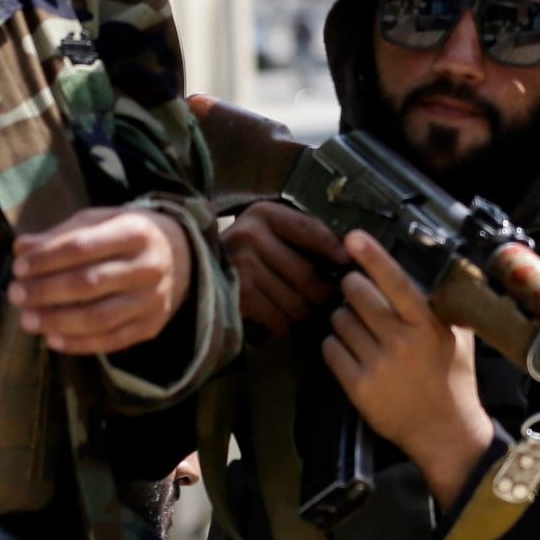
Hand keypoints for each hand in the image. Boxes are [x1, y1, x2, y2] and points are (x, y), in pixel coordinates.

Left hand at [8, 205, 194, 355]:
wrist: (182, 255)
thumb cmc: (130, 235)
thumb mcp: (102, 221)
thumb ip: (62, 234)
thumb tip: (22, 248)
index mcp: (134, 231)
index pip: (81, 247)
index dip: (45, 259)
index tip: (18, 267)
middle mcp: (148, 266)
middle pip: (87, 283)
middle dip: (45, 291)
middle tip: (16, 294)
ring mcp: (152, 300)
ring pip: (97, 317)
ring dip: (56, 321)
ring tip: (27, 319)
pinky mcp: (151, 325)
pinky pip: (111, 340)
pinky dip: (78, 343)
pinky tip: (52, 339)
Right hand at [225, 200, 348, 336]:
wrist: (193, 265)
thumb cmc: (244, 248)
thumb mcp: (267, 227)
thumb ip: (300, 234)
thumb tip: (345, 252)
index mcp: (264, 214)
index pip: (310, 230)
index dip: (332, 248)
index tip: (347, 261)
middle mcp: (252, 236)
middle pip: (306, 274)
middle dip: (320, 291)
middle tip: (323, 297)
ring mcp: (243, 267)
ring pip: (295, 301)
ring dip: (302, 310)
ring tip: (301, 308)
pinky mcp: (238, 295)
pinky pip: (278, 319)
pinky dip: (284, 324)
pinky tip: (282, 320)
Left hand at [322, 231, 494, 508]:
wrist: (444, 431)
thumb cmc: (454, 379)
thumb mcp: (458, 337)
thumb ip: (441, 306)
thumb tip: (428, 272)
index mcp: (427, 325)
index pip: (396, 282)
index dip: (373, 257)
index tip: (353, 237)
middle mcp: (401, 341)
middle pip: (357, 294)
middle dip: (352, 288)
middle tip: (357, 293)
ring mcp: (377, 365)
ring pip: (340, 321)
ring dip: (344, 319)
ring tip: (360, 330)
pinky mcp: (358, 387)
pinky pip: (331, 349)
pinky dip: (336, 345)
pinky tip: (351, 351)